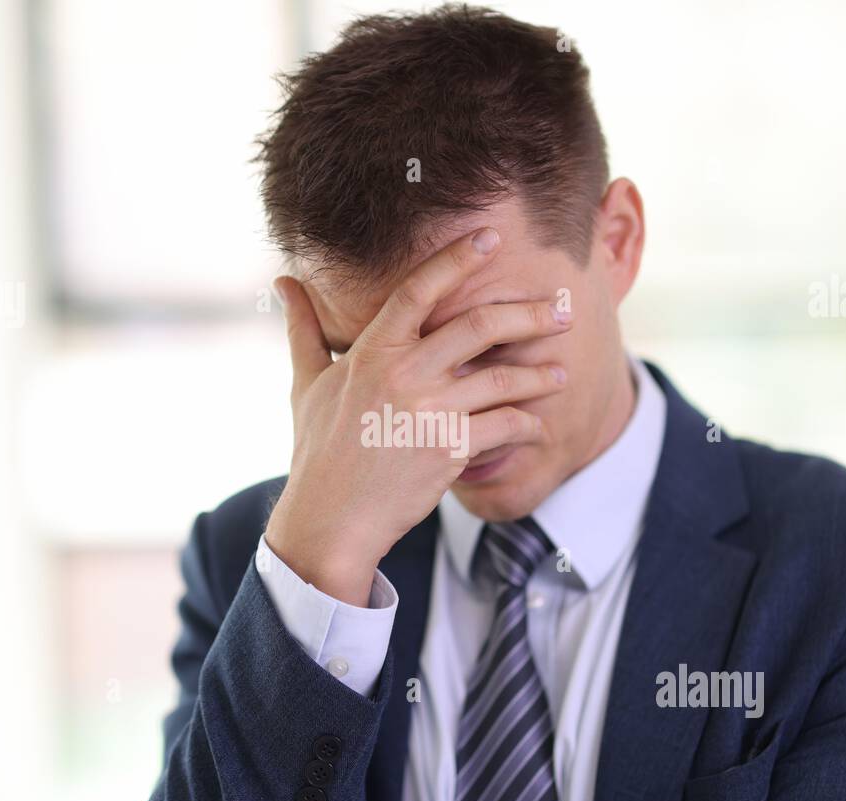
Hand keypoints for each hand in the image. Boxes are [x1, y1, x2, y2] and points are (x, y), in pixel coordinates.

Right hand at [263, 227, 571, 604]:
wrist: (331, 519)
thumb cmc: (318, 450)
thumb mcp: (306, 384)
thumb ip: (304, 329)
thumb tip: (283, 284)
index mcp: (371, 351)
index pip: (419, 289)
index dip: (457, 258)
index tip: (490, 238)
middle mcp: (404, 374)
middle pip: (480, 325)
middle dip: (529, 313)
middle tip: (562, 308)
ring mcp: (430, 412)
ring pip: (503, 379)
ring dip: (538, 375)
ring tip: (559, 373)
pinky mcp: (451, 450)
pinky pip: (504, 427)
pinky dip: (528, 425)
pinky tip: (538, 425)